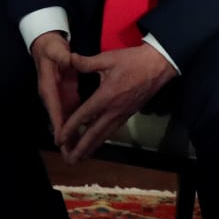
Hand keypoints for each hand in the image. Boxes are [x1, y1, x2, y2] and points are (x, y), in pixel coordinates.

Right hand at [30, 30, 80, 147]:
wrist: (48, 46)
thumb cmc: (52, 49)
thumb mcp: (56, 50)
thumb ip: (63, 56)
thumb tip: (68, 59)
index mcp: (49, 87)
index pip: (54, 108)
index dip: (59, 124)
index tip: (61, 141)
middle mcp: (52, 97)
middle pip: (59, 121)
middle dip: (65, 140)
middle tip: (70, 158)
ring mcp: (59, 98)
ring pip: (66, 122)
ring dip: (71, 139)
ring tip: (76, 156)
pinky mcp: (67, 97)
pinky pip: (72, 116)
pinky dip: (77, 129)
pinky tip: (84, 141)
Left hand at [55, 43, 176, 163]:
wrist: (159, 66)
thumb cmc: (133, 61)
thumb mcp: (108, 58)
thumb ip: (86, 62)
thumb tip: (69, 59)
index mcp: (106, 96)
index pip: (84, 115)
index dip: (70, 128)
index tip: (60, 139)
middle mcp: (114, 110)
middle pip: (95, 134)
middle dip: (81, 148)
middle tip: (70, 160)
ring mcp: (123, 114)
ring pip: (104, 135)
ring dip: (91, 147)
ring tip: (80, 158)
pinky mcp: (128, 114)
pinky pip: (112, 130)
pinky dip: (101, 139)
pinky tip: (95, 143)